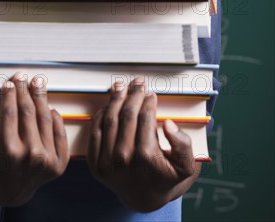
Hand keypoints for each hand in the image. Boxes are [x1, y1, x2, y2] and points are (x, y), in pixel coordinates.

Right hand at [0, 73, 68, 205]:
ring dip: (41, 97)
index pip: (9, 114)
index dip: (9, 95)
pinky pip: (59, 130)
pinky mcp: (60, 162)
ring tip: (36, 82)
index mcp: (7, 153)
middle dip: (24, 90)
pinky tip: (47, 104)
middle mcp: (30, 157)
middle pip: (28, 112)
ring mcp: (47, 160)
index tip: (8, 82)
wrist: (10, 192)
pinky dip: (54, 115)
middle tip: (22, 76)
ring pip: (45, 118)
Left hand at [87, 79, 200, 212]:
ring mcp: (106, 162)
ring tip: (122, 86)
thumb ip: (183, 145)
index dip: (148, 101)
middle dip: (133, 94)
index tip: (151, 93)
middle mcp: (123, 160)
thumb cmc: (166, 177)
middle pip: (127, 115)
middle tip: (138, 83)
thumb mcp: (186, 166)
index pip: (145, 117)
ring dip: (116, 98)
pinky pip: (95, 131)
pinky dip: (101, 113)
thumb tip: (169, 124)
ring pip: (110, 119)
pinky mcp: (95, 164)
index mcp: (146, 157)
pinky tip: (109, 103)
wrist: (145, 198)